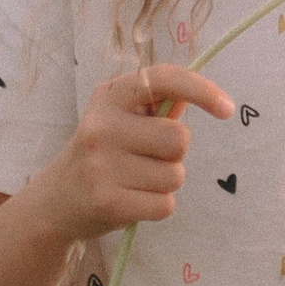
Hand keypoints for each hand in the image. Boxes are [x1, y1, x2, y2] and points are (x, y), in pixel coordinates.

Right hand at [50, 64, 236, 237]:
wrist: (57, 197)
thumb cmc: (105, 151)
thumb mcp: (122, 117)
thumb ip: (160, 106)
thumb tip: (211, 98)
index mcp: (110, 95)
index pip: (163, 79)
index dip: (201, 90)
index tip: (227, 108)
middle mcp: (102, 126)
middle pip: (179, 138)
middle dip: (175, 153)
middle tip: (147, 158)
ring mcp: (102, 166)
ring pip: (175, 175)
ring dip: (166, 182)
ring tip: (135, 180)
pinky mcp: (108, 202)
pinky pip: (165, 204)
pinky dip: (157, 206)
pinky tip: (132, 200)